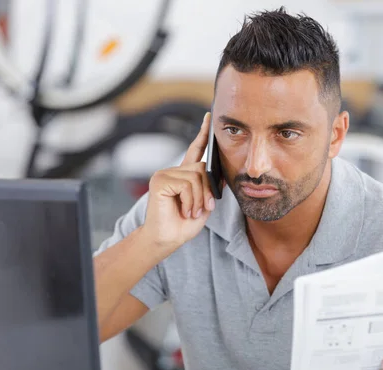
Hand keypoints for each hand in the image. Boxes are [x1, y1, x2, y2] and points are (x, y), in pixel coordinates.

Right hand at [140, 112, 217, 253]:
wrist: (166, 239)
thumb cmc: (183, 224)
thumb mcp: (204, 204)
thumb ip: (211, 188)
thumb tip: (223, 173)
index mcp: (183, 175)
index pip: (195, 149)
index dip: (202, 133)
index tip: (208, 116)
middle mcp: (172, 171)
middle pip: (202, 168)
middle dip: (208, 191)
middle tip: (204, 208)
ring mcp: (164, 174)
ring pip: (196, 177)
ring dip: (199, 199)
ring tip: (192, 212)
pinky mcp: (159, 181)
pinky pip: (187, 184)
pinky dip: (190, 200)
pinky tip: (184, 210)